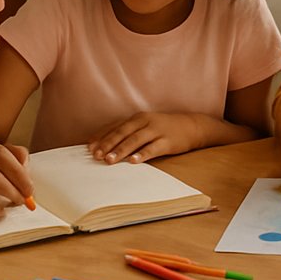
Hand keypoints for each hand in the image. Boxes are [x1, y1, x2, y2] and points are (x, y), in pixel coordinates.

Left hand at [88, 112, 202, 163]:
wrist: (191, 126)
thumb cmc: (163, 128)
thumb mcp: (145, 126)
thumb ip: (128, 133)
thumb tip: (104, 145)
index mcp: (137, 118)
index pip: (115, 127)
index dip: (102, 137)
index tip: (89, 148)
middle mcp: (145, 121)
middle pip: (123, 132)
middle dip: (108, 144)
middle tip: (96, 156)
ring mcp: (157, 130)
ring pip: (135, 140)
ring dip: (121, 150)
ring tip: (110, 160)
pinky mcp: (168, 141)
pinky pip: (153, 148)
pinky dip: (142, 154)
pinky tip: (133, 161)